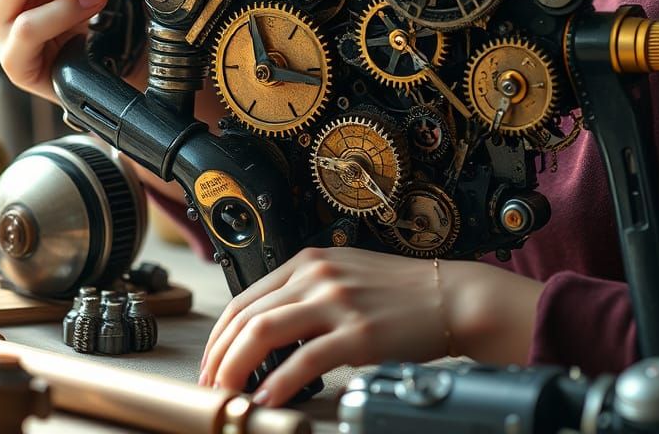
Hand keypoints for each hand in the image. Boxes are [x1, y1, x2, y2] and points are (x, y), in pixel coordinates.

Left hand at [198, 246, 542, 405]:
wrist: (448, 296)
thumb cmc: (399, 292)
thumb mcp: (344, 276)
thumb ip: (306, 294)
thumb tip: (266, 329)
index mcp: (309, 261)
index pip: (245, 298)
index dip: (219, 336)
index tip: (210, 363)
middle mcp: (317, 275)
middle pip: (247, 316)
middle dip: (219, 355)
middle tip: (210, 386)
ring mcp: (337, 302)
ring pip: (265, 332)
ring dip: (237, 368)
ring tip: (228, 394)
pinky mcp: (358, 332)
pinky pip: (305, 359)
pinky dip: (278, 382)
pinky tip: (267, 398)